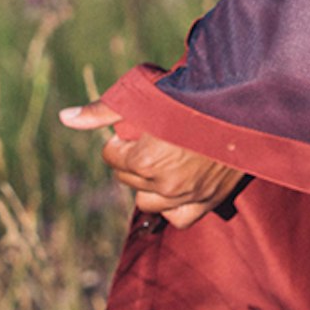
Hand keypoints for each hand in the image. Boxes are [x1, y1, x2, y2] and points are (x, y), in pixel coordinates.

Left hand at [59, 98, 247, 227]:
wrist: (245, 101)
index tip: (136, 126)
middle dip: (133, 158)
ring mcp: (189, 196)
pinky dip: (174, 205)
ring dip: (149, 183)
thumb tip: (64, 118)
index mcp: (145, 159)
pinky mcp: (209, 200)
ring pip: (148, 200)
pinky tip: (177, 184)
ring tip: (163, 159)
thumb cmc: (192, 93)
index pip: (112, 154)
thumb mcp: (143, 95)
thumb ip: (103, 110)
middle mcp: (165, 184)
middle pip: (127, 177)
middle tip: (153, 137)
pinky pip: (179, 217)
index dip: (120, 138)